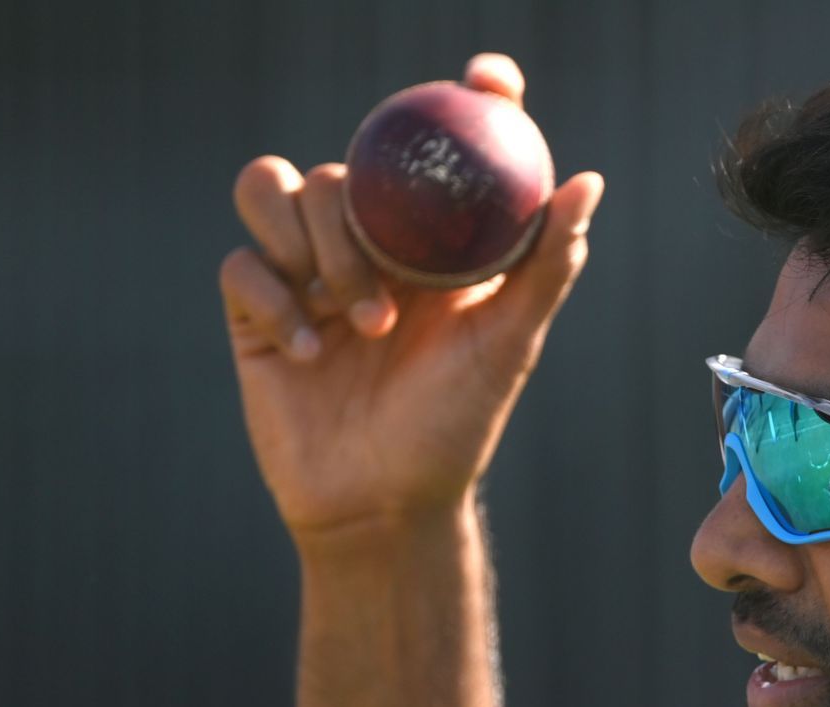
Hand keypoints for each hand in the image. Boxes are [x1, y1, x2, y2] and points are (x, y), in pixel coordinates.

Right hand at [218, 53, 602, 546]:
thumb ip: (547, 263)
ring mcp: (306, 271)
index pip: (437, 146)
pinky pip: (243, 262)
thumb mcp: (510, 342)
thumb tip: (586, 181)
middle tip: (389, 297)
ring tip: (359, 323)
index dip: (462, 98)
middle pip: (344, 163)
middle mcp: (367, 244)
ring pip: (276, 187)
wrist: (384, 504)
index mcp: (430, 242)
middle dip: (363, 218)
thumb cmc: (455, 426)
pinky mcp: (257, 310)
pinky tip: (315, 355)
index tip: (487, 78)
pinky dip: (276, 299)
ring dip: (316, 246)